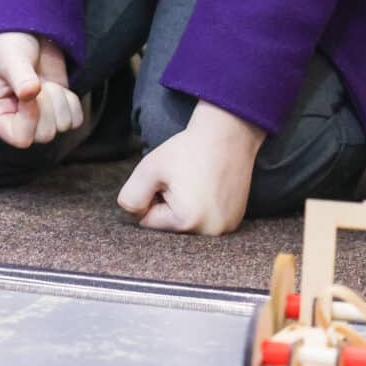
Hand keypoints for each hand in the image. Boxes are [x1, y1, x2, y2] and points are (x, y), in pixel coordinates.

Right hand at [0, 31, 82, 147]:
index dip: (31, 118)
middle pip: (45, 134)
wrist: (24, 32)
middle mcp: (17, 121)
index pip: (21, 138)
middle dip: (48, 105)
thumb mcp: (9, 59)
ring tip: (46, 82)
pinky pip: (75, 119)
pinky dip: (72, 102)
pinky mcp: (57, 109)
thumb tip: (31, 93)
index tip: (31, 92)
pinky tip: (59, 87)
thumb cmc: (7, 45)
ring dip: (60, 100)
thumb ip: (20, 77)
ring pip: (63, 126)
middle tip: (39, 82)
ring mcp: (39, 117)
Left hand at [116, 102, 263, 234]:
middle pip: (168, 227)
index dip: (151, 196)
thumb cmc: (188, 149)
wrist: (228, 133)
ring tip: (197, 182)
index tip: (168, 178)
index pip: (148, 221)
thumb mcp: (149, 168)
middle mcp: (210, 232)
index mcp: (187, 222)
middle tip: (183, 179)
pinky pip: (205, 222)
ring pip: (186, 225)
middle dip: (168, 204)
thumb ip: (130, 197)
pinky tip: (209, 187)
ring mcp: (226, 229)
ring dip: (185, 207)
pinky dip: (202, 208)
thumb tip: (134, 216)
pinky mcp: (234, 222)